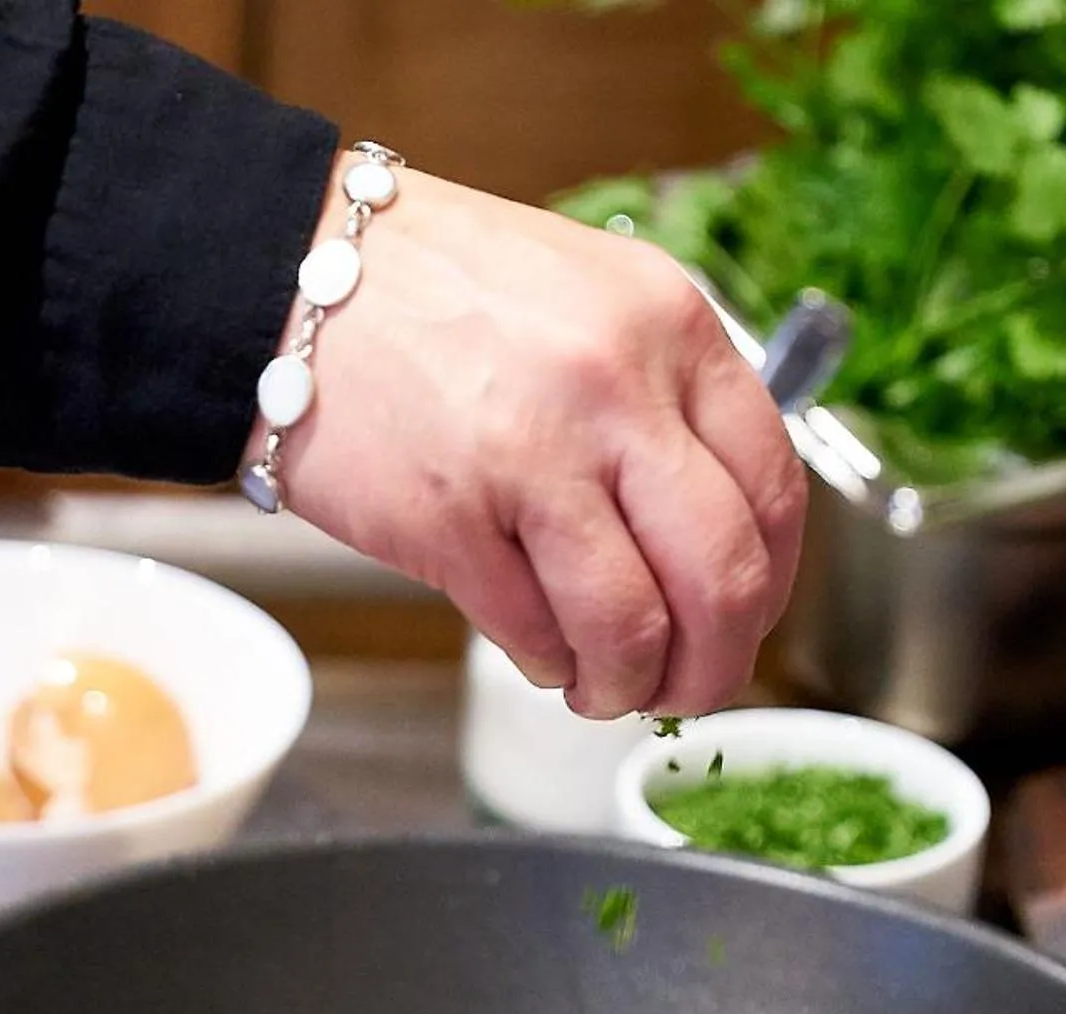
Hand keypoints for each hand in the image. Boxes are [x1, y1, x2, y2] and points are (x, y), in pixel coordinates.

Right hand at [260, 160, 805, 719]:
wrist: (290, 276)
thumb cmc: (430, 290)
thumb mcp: (587, 297)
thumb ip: (659, 393)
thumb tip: (710, 533)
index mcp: (669, 325)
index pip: (774, 488)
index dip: (771, 585)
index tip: (744, 617)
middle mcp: (615, 390)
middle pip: (722, 574)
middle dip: (716, 662)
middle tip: (688, 686)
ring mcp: (532, 459)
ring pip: (632, 624)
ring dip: (629, 683)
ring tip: (606, 687)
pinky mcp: (450, 520)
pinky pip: (533, 633)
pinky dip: (549, 664)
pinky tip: (540, 651)